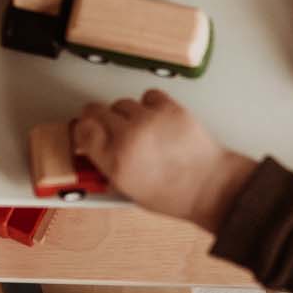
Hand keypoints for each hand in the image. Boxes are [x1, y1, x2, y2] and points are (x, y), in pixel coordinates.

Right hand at [69, 89, 255, 232]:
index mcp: (114, 162)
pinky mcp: (169, 108)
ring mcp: (148, 120)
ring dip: (125, 113)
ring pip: (122, 103)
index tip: (87, 130)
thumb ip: (109, 167)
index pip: (82, 130)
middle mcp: (127, 138)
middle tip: (108, 125)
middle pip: (96, 110)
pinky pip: (148, 96)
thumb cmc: (174, 196)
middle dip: (99, 118)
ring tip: (139, 127)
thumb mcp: (130, 191)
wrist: (210, 186)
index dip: (83, 128)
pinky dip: (149, 104)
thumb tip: (96, 150)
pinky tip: (155, 118)